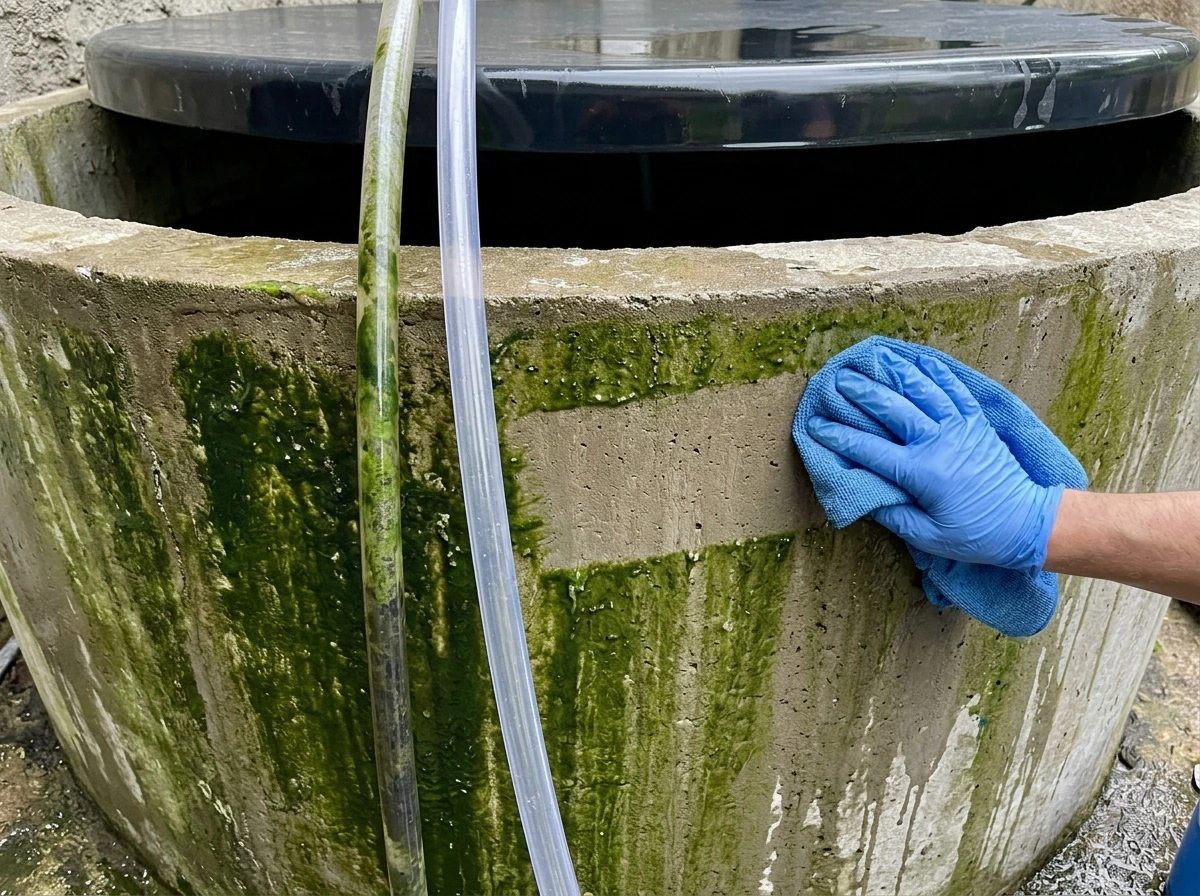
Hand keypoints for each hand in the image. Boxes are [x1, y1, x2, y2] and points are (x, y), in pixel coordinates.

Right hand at [807, 348, 1063, 573]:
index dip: (839, 436)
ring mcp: (960, 428)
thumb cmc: (977, 535)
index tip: (815, 425)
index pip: (869, 449)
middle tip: (837, 379)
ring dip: (895, 372)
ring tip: (873, 358)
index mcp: (922, 473)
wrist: (1029, 523)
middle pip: (892, 409)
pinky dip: (935, 372)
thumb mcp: (928, 536)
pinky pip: (954, 389)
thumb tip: (866, 493)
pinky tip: (919, 359)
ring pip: (923, 390)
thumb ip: (894, 513)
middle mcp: (939, 443)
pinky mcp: (977, 422)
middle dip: (862, 392)